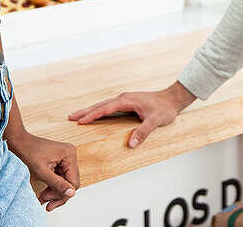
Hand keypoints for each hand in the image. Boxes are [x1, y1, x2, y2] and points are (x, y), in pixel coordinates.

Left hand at [7, 132, 78, 210]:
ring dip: (54, 192)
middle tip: (46, 203)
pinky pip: (60, 177)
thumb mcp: (43, 172)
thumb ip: (58, 184)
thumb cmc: (29, 153)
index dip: (63, 194)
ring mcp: (66, 158)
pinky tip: (44, 193)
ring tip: (43, 199)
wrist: (20, 143)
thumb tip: (71, 193)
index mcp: (69, 155)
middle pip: (69, 182)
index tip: (51, 203)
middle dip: (57, 194)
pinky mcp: (60, 161)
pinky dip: (52, 185)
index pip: (74, 182)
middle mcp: (71, 155)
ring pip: (64, 181)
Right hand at [68, 81, 195, 147]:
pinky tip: (95, 114)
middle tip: (70, 116)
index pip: (105, 108)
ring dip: (90, 110)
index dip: (92, 115)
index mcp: (126, 100)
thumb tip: (131, 144)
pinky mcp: (127, 102)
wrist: (172, 99)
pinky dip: (99, 110)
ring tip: (77, 115)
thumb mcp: (155, 121)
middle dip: (85, 111)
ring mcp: (125, 99)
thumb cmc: (164, 109)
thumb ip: (143, 132)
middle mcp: (123, 98)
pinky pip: (109, 106)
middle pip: (100, 105)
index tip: (80, 121)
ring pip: (103, 105)